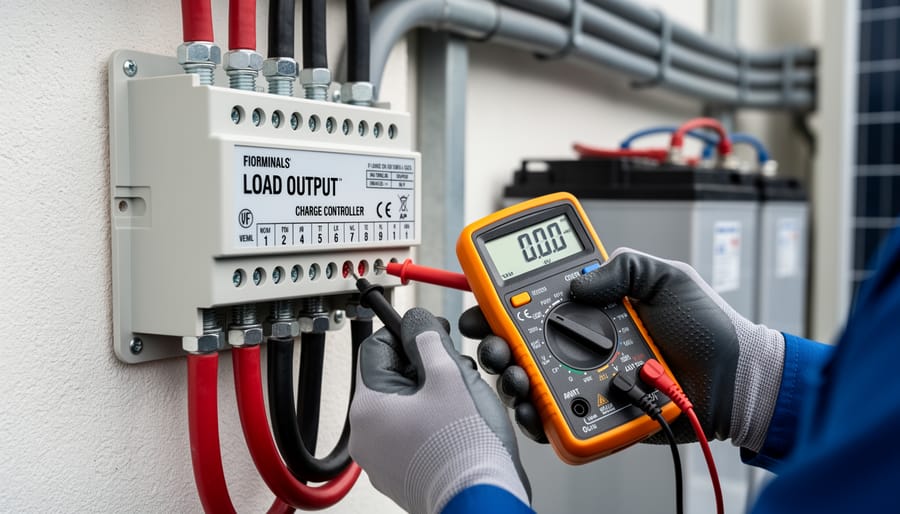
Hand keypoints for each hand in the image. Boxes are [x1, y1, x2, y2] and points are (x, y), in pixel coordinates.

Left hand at [349, 308, 530, 513]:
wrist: (481, 501)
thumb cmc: (464, 448)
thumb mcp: (450, 376)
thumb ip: (429, 340)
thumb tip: (417, 322)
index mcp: (369, 406)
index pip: (377, 347)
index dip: (406, 333)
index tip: (430, 331)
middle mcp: (366, 435)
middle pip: (391, 378)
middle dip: (425, 368)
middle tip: (456, 372)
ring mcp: (382, 459)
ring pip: (404, 407)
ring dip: (431, 396)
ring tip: (460, 405)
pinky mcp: (401, 475)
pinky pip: (411, 436)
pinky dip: (432, 425)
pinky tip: (457, 428)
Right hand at [463, 248, 784, 451]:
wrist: (736, 379)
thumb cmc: (706, 328)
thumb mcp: (665, 277)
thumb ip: (622, 266)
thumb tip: (576, 282)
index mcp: (591, 310)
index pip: (534, 303)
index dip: (501, 304)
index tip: (482, 305)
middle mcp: (581, 345)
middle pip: (520, 345)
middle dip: (495, 345)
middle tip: (494, 346)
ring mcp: (584, 379)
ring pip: (529, 382)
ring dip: (510, 379)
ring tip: (515, 377)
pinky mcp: (595, 413)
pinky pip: (555, 418)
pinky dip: (536, 416)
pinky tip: (532, 409)